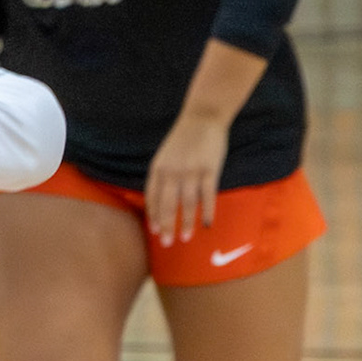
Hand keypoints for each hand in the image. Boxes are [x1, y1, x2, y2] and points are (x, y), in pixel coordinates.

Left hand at [146, 113, 229, 245]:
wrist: (203, 116)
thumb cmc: (184, 138)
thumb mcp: (166, 155)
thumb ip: (163, 175)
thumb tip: (160, 200)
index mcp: (158, 167)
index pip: (152, 196)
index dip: (153, 215)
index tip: (155, 231)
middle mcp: (172, 171)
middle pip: (167, 204)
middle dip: (166, 225)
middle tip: (166, 243)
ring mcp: (191, 171)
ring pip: (187, 204)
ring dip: (185, 223)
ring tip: (185, 238)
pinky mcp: (209, 170)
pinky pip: (207, 196)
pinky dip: (207, 212)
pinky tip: (206, 224)